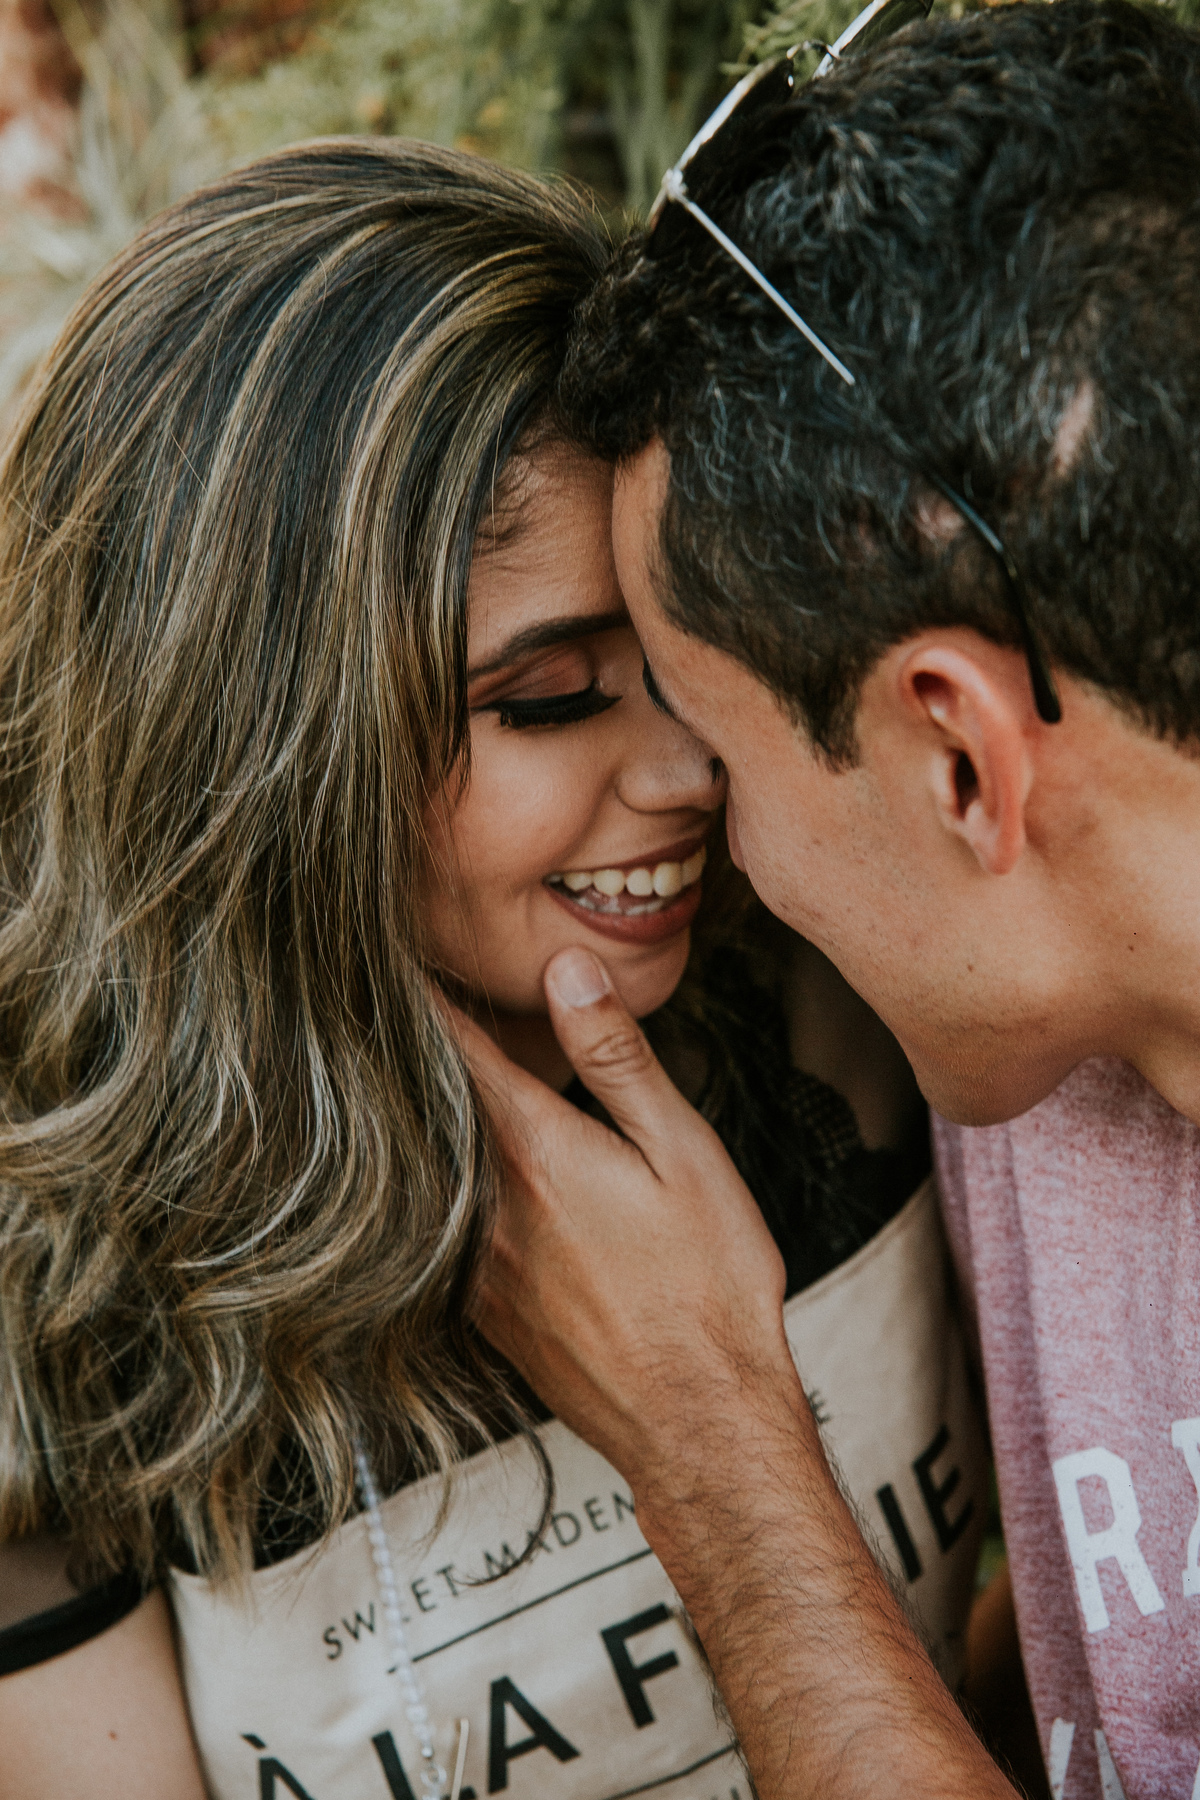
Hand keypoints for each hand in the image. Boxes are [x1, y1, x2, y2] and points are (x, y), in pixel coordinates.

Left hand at [458, 952, 1016, 1799]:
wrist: (700, 1422)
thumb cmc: (710, 1284)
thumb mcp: (683, 1152)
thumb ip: (617, 1059)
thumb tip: (567, 972)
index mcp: (537, 1150)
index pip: (454, 1048)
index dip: (420, 996)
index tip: (386, 956)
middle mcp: (488, 1204)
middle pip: (430, 1106)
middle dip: (419, 1053)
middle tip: (399, 1003)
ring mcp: (476, 1265)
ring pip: (434, 1169)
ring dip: (432, 1124)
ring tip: (429, 1082)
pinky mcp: (483, 1312)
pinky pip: (449, 1229)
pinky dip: (451, 1189)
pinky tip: (480, 1183)